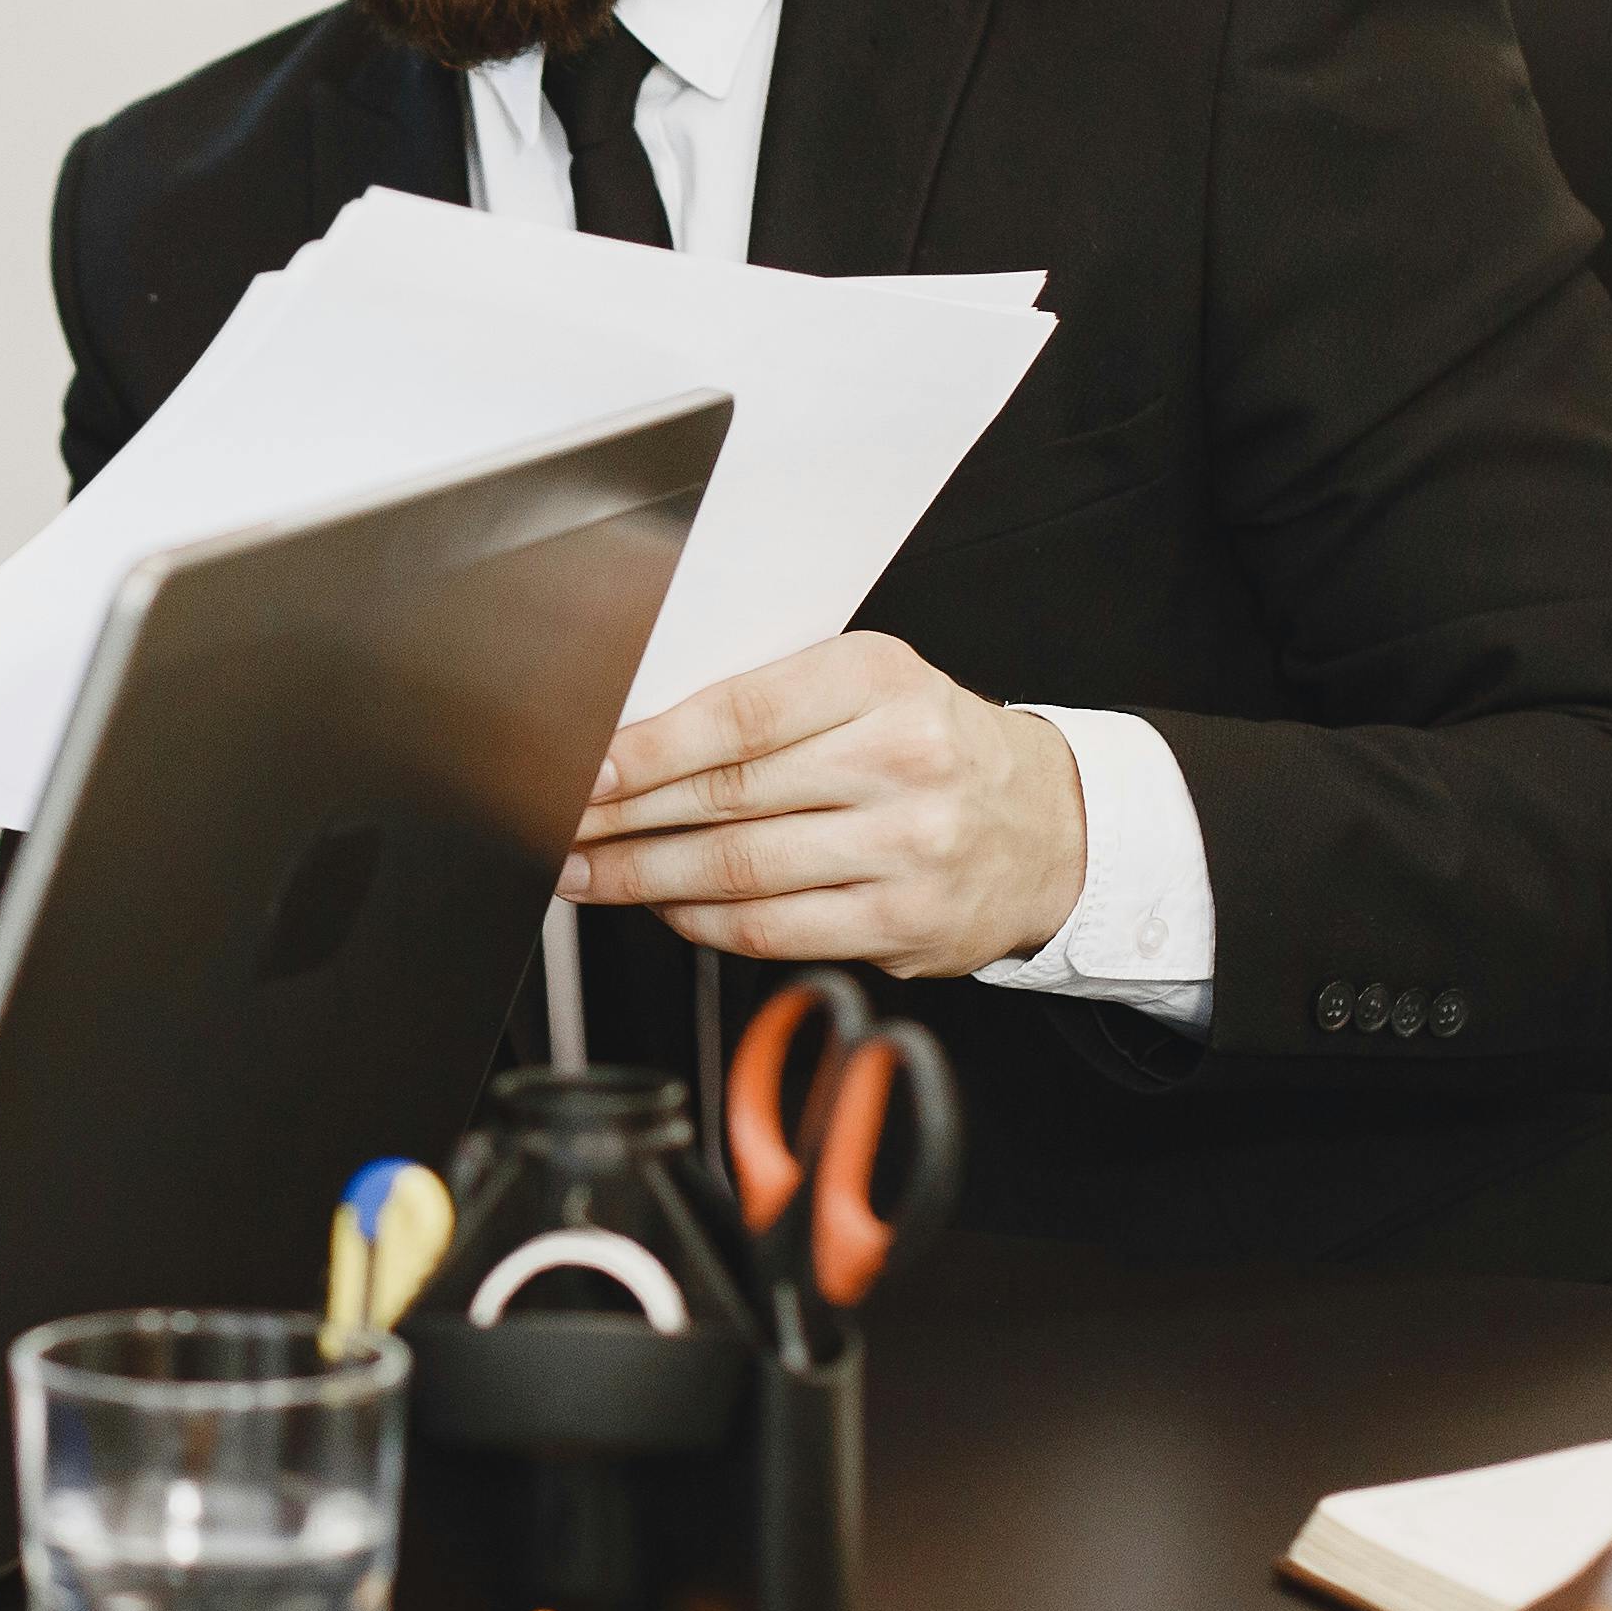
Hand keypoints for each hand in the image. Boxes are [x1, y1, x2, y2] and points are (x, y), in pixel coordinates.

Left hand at [563, 632, 1089, 975]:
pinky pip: (774, 930)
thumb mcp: (868, 687)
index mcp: (880, 680)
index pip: (740, 715)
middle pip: (729, 796)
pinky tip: (665, 907)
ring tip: (588, 872)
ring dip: (645, 877)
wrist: (1048, 825)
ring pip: (741, 870)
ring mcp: (908, 849)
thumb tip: (635, 743)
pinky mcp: (903, 924)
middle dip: (624, 818)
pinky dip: (704, 922)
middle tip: (563, 825)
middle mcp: (902, 761)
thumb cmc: (933, 745)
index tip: (584, 770)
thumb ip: (768, 704)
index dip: (648, 749)